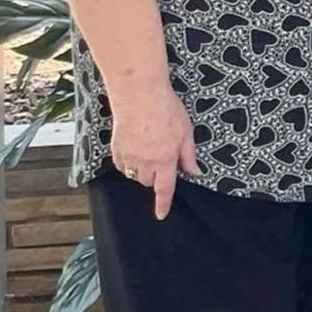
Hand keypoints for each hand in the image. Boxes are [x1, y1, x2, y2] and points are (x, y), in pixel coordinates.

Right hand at [109, 83, 199, 219]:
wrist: (139, 95)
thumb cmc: (167, 110)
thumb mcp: (186, 132)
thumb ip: (189, 155)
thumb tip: (195, 172)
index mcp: (165, 160)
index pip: (165, 189)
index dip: (163, 204)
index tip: (161, 215)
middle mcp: (145, 162)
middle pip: (148, 182)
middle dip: (155, 176)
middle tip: (161, 157)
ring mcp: (128, 156)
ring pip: (134, 175)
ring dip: (141, 170)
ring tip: (148, 150)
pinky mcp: (116, 149)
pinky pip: (121, 165)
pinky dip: (128, 162)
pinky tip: (135, 147)